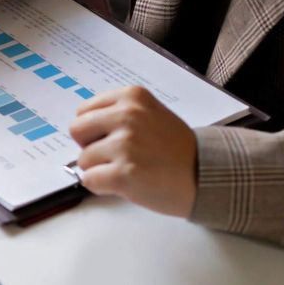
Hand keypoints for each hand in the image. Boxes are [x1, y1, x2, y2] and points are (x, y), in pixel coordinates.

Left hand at [69, 86, 197, 216]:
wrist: (207, 177)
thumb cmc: (175, 149)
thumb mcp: (149, 114)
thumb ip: (117, 115)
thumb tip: (81, 130)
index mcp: (131, 97)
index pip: (83, 111)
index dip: (93, 129)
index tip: (113, 138)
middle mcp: (127, 116)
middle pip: (76, 131)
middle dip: (90, 146)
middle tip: (116, 156)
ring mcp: (126, 145)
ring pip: (83, 160)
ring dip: (100, 169)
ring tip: (129, 170)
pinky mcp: (124, 173)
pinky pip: (89, 181)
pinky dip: (101, 187)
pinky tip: (125, 184)